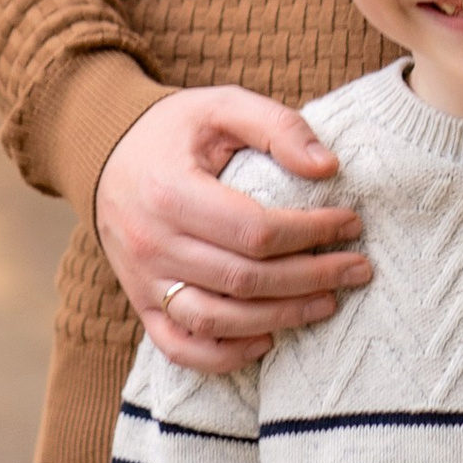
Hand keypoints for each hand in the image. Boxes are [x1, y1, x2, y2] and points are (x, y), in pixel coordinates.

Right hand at [96, 84, 370, 372]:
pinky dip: (224, 356)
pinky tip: (267, 340)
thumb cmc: (173, 130)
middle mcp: (151, 243)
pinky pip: (180, 347)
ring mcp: (143, 280)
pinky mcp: (140, 302)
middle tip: (357, 268)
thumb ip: (276, 126)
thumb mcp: (221, 106)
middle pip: (244, 279)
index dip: (310, 232)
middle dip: (311, 277)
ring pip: (217, 320)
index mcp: (170, 192)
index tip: (350, 223)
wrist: (105, 154)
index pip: (254, 230)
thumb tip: (328, 168)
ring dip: (280, 318)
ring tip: (327, 301)